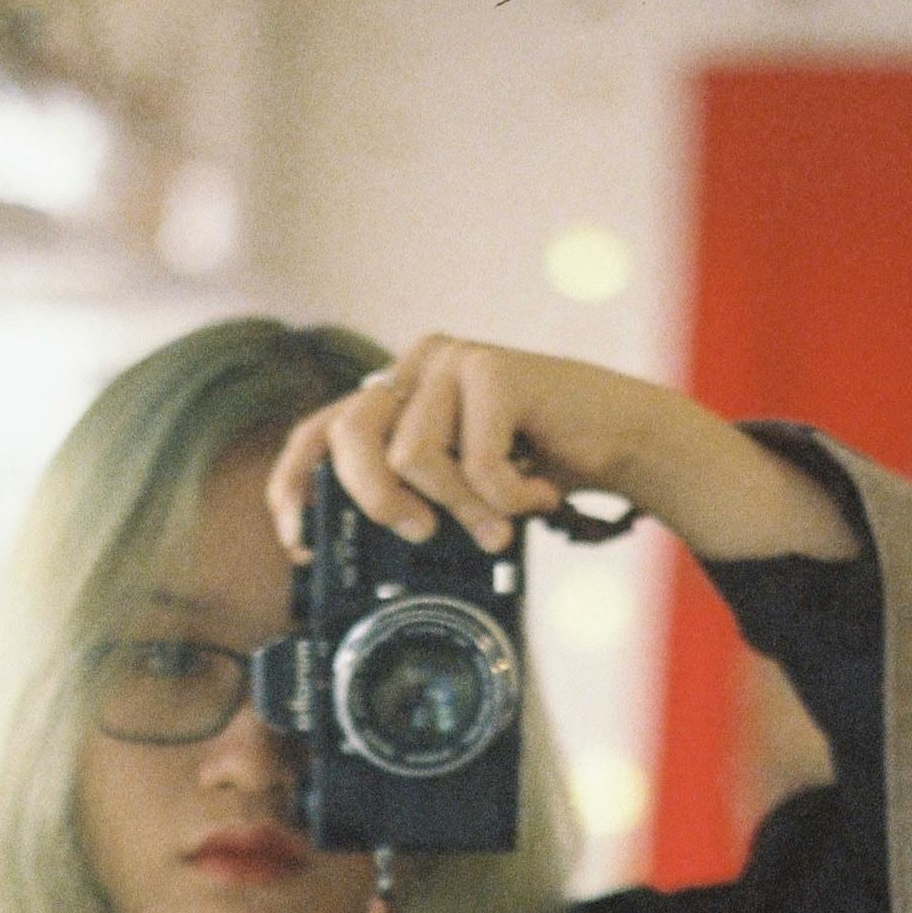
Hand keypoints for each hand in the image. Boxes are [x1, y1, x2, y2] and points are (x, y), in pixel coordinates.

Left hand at [267, 335, 859, 565]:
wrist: (618, 438)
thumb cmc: (533, 467)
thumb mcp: (456, 490)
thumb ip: (409, 498)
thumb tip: (347, 551)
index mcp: (392, 397)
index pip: (316, 433)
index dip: (293, 488)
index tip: (299, 542)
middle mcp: (412, 369)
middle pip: (351, 438)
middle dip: (378, 502)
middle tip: (419, 533)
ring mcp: (451, 361)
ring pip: (413, 455)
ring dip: (461, 508)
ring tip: (499, 521)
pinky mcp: (492, 368)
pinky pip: (474, 460)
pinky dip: (507, 498)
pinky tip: (534, 492)